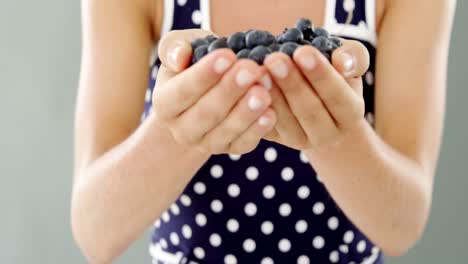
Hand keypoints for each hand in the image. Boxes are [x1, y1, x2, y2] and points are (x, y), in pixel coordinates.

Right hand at [152, 30, 276, 154]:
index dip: (204, 74)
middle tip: (251, 70)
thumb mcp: (182, 49)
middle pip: (206, 113)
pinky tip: (271, 113)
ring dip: (247, 111)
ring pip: (226, 131)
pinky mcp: (230, 149)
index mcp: (164, 103)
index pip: (182, 91)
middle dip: (230, 91)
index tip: (227, 55)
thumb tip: (179, 58)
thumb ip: (174, 47)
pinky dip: (258, 129)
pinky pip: (243, 143)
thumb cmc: (196, 62)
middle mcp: (181, 129)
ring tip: (264, 91)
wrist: (210, 91)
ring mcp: (206, 143)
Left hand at [263, 39, 369, 150]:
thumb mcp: (350, 63)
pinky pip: (265, 126)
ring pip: (285, 121)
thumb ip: (354, 57)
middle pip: (309, 111)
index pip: (337, 96)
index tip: (303, 51)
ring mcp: (300, 140)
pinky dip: (255, 108)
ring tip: (259, 71)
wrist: (317, 100)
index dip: (321, 75)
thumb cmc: (335, 73)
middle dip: (291, 84)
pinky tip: (247, 87)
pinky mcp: (276, 139)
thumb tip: (344, 62)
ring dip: (271, 95)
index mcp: (349, 114)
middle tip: (274, 59)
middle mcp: (327, 133)